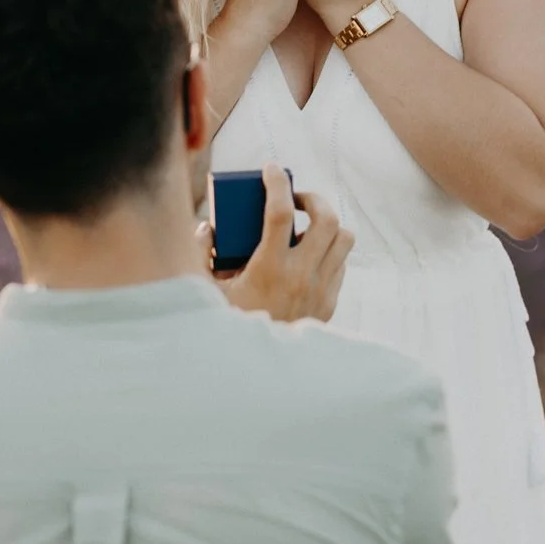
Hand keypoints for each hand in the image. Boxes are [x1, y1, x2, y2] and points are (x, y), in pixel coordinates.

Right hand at [214, 163, 353, 322]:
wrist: (256, 374)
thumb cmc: (228, 327)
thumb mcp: (205, 292)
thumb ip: (201, 255)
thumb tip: (209, 228)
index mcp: (268, 270)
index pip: (280, 213)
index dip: (278, 184)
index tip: (272, 169)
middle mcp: (301, 277)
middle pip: (327, 219)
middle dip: (312, 198)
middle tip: (295, 199)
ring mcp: (320, 291)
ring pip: (343, 239)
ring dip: (327, 223)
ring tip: (306, 225)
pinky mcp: (330, 304)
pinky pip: (341, 264)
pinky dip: (329, 250)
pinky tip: (308, 254)